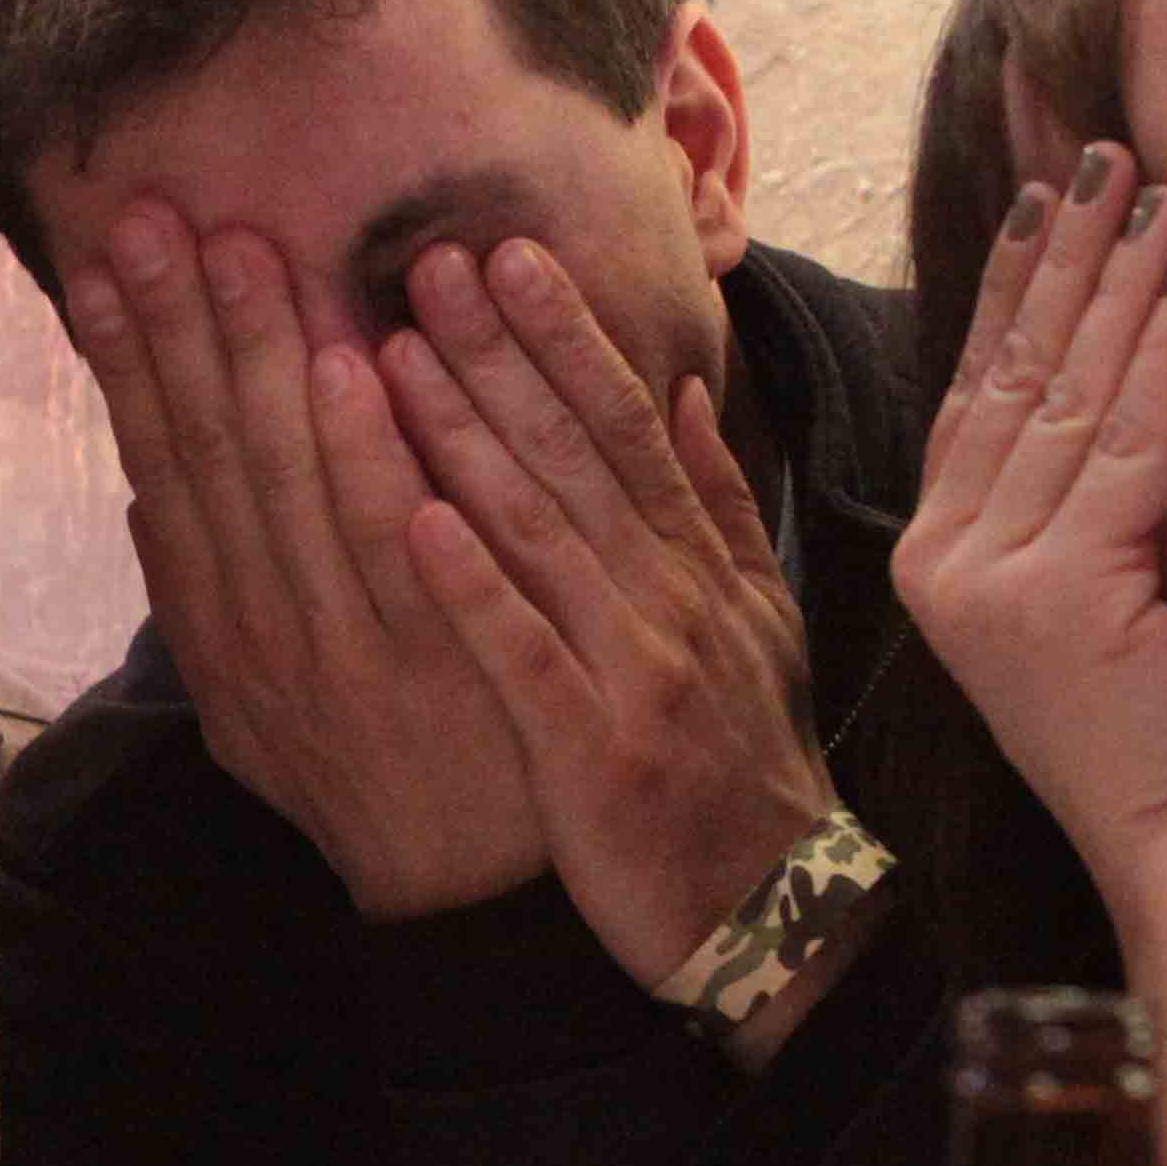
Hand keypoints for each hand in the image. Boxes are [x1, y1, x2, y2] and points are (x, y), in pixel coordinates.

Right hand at [70, 201, 540, 919]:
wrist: (457, 895)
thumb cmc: (359, 780)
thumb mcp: (248, 714)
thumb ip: (196, 608)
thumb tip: (143, 499)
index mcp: (216, 625)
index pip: (158, 465)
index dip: (129, 361)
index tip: (103, 262)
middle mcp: (262, 624)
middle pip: (208, 450)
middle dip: (177, 325)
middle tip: (155, 214)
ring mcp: (344, 636)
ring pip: (287, 474)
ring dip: (259, 355)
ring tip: (239, 248)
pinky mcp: (430, 646)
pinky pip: (392, 525)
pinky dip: (368, 442)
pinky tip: (352, 360)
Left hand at [372, 237, 836, 995]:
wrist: (769, 914)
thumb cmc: (741, 763)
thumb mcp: (757, 619)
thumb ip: (719, 504)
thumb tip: (683, 392)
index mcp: (696, 562)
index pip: (624, 421)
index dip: (563, 333)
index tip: (503, 251)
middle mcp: (668, 596)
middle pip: (575, 453)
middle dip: (499, 352)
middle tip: (426, 262)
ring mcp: (632, 668)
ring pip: (541, 532)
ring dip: (466, 438)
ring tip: (397, 355)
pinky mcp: (590, 748)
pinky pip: (523, 653)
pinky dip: (472, 587)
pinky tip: (413, 521)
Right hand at [893, 153, 1166, 874]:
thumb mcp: (1111, 588)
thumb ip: (1094, 492)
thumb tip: (1125, 361)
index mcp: (940, 557)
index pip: (979, 390)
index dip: (1015, 285)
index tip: (1052, 195)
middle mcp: (942, 559)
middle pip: (1012, 372)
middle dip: (1062, 253)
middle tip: (1106, 153)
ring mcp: (985, 575)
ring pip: (1066, 390)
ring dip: (1117, 276)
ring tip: (1156, 186)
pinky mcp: (1054, 588)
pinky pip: (1126, 438)